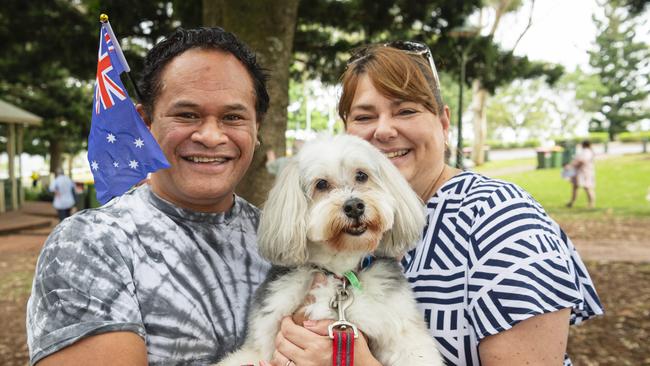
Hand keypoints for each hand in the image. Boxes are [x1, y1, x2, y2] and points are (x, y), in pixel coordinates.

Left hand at [266, 317, 380, 365]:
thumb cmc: (355, 351)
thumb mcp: (344, 331)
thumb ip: (324, 324)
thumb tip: (306, 323)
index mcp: (317, 346)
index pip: (289, 330)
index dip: (285, 322)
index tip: (288, 319)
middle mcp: (308, 360)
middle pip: (281, 343)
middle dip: (281, 333)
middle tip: (287, 329)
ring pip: (279, 359)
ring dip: (280, 349)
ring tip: (286, 343)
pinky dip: (278, 363)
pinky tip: (280, 358)